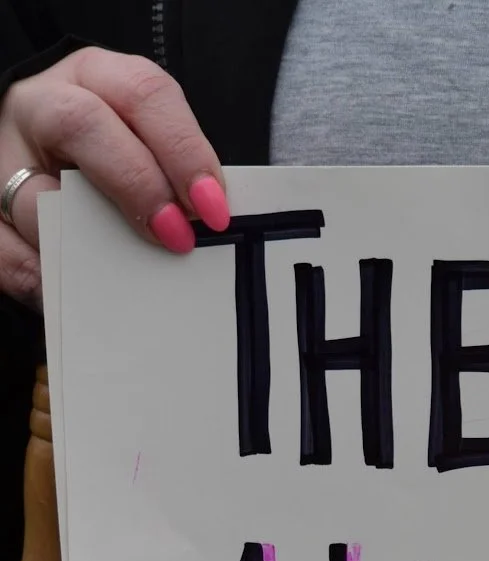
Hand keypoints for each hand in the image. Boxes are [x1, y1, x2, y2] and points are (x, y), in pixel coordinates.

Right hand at [0, 47, 229, 306]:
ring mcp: (4, 153)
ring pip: (36, 194)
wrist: (31, 160)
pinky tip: (71, 300)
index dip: (183, 150)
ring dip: (83, 245)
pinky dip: (41, 279)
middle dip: (137, 182)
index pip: (144, 94)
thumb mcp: (140, 147)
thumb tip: (210, 225)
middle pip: (84, 124)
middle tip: (176, 238)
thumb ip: (171, 174)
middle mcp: (43, 104)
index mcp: (95, 80)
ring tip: (123, 282)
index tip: (214, 209)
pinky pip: (7, 252)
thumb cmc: (105, 160)